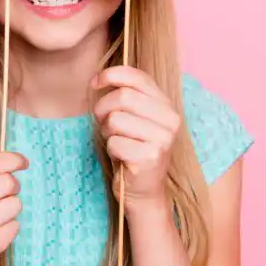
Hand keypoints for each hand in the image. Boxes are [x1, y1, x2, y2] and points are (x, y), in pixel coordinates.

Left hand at [92, 66, 180, 210]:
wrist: (144, 189)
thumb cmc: (134, 149)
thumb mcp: (134, 118)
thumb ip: (126, 95)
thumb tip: (98, 78)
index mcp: (167, 105)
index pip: (138, 77)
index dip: (111, 75)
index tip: (95, 83)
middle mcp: (170, 120)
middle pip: (123, 96)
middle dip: (103, 108)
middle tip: (102, 122)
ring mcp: (162, 139)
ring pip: (116, 119)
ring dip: (107, 131)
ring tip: (115, 140)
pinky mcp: (150, 158)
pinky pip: (115, 142)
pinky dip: (111, 149)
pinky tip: (121, 156)